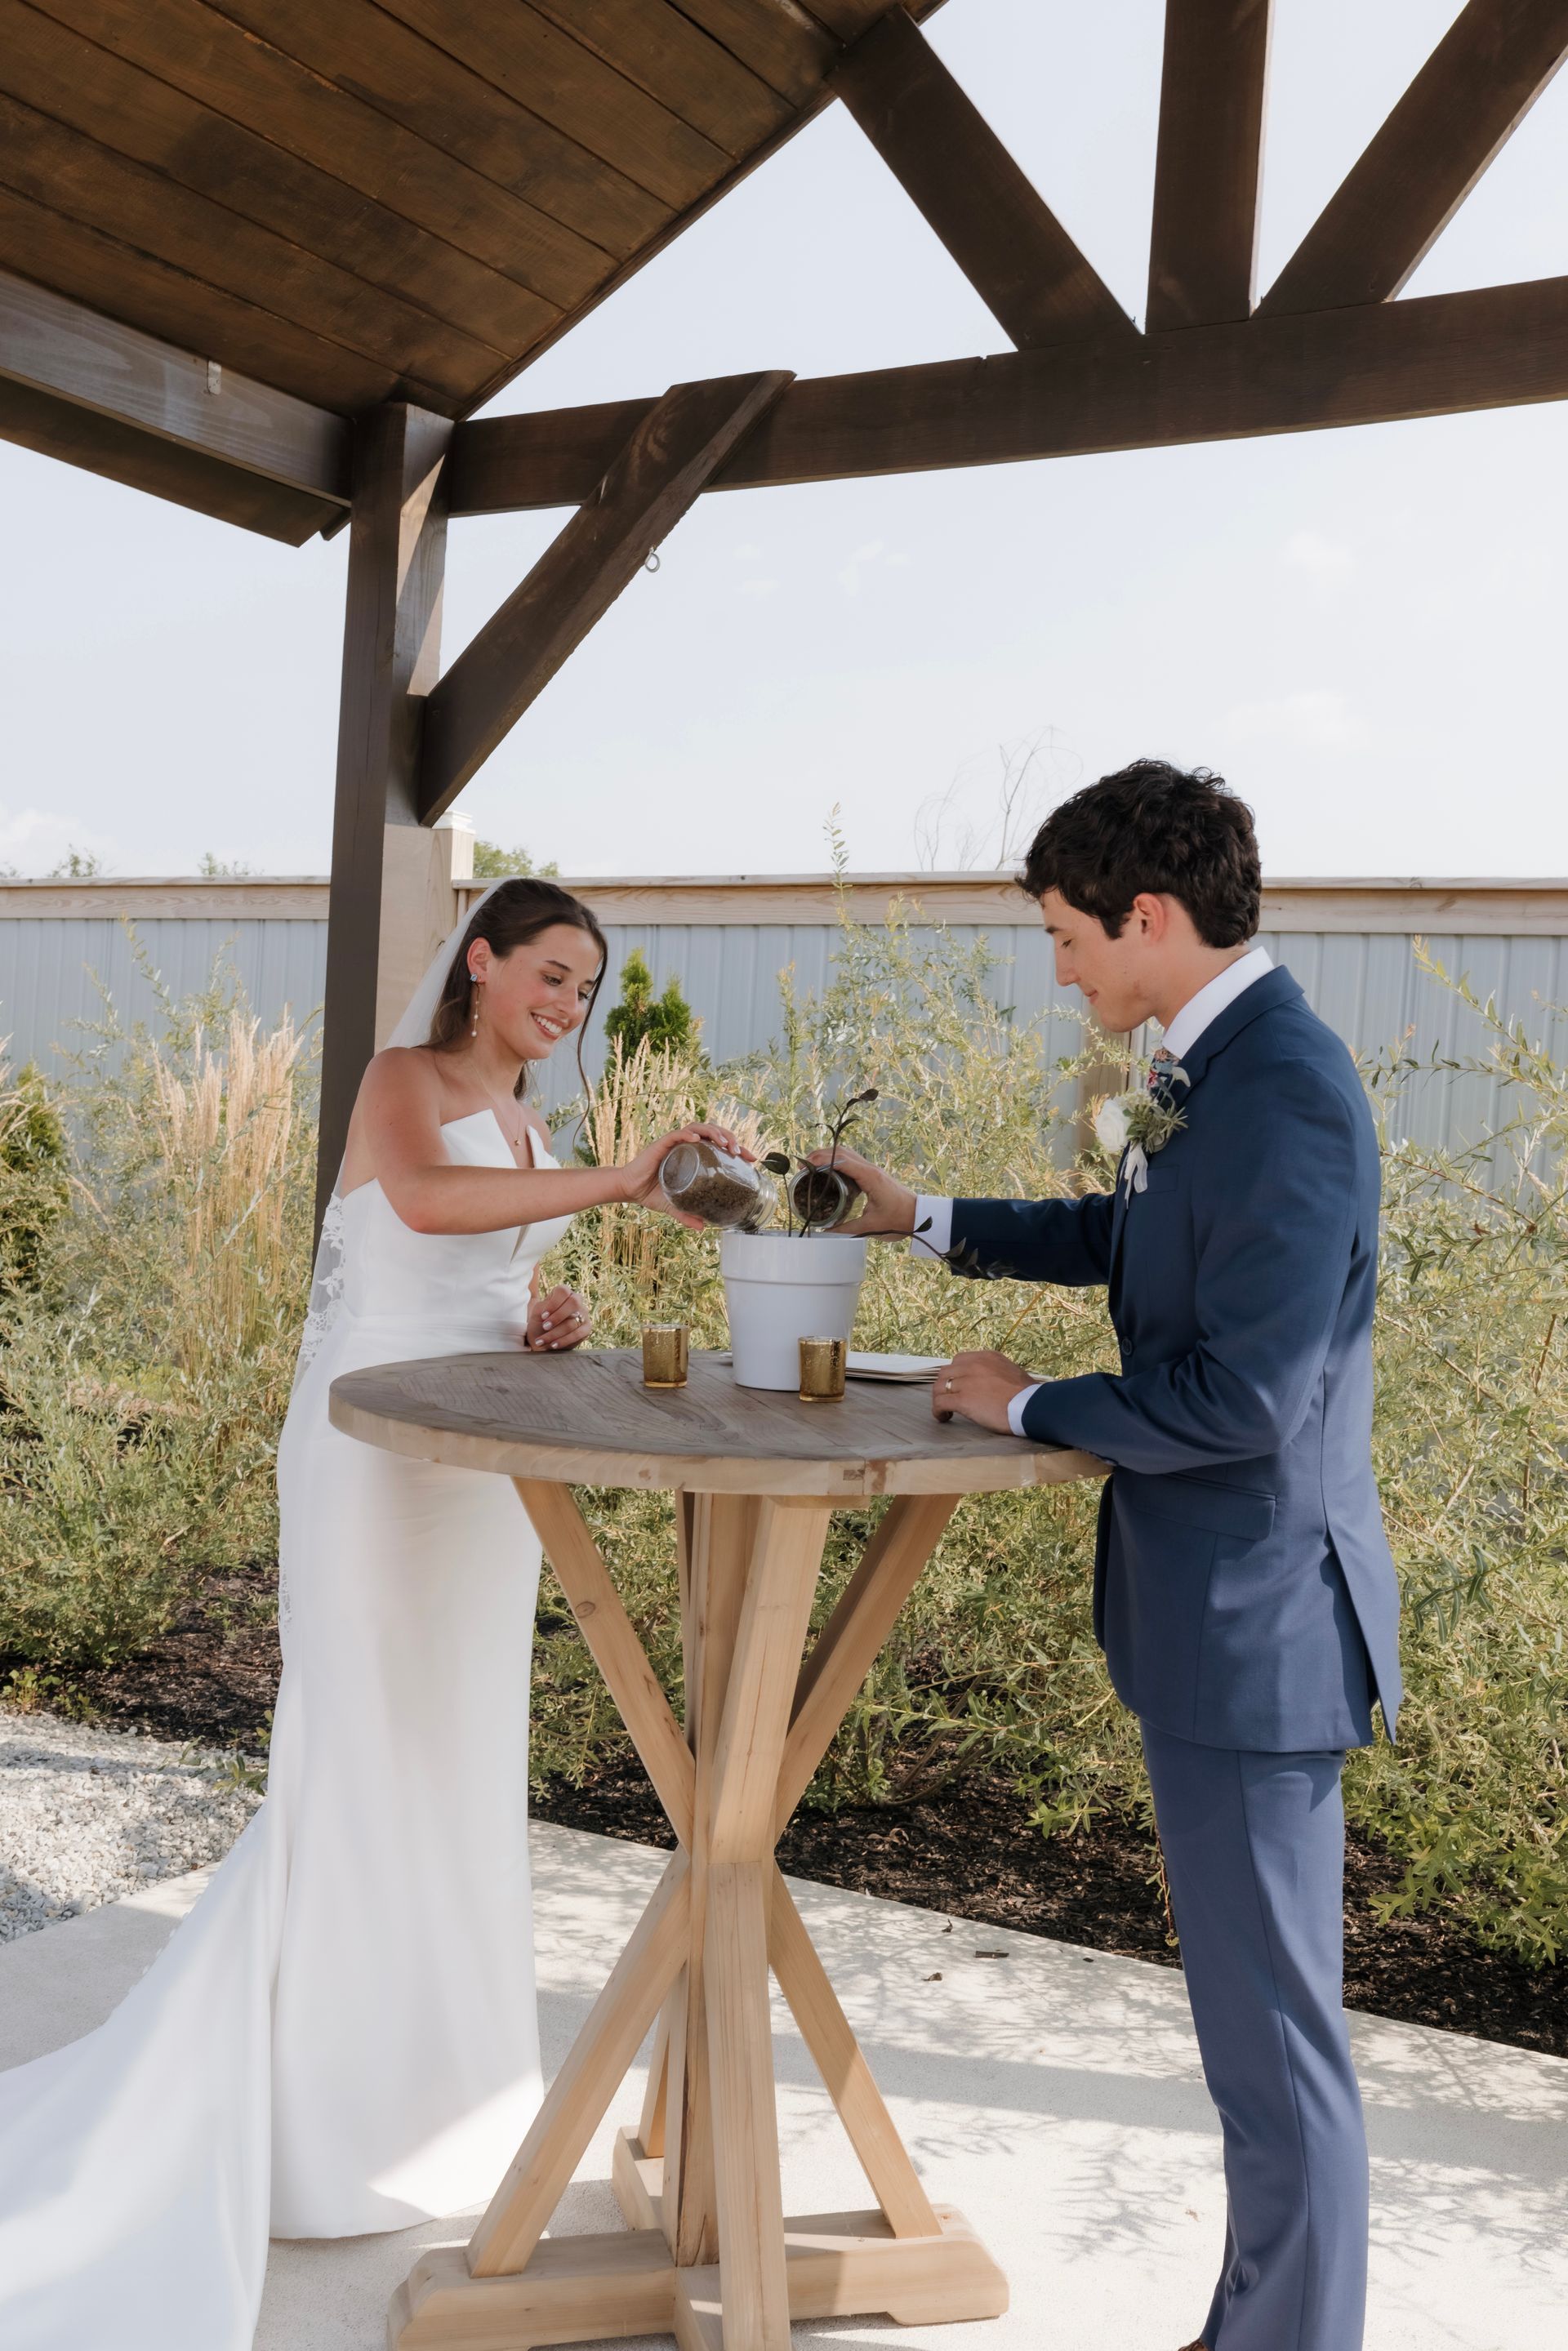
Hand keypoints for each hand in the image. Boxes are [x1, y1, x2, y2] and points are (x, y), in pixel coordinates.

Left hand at [525, 1285, 591, 1351]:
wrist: (542, 1341)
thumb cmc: (539, 1324)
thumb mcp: (537, 1313)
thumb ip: (545, 1307)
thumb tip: (558, 1312)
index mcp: (563, 1294)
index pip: (563, 1291)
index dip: (553, 1303)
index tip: (543, 1316)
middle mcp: (576, 1301)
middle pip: (573, 1302)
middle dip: (558, 1317)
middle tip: (545, 1327)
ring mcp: (583, 1314)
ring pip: (572, 1322)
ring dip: (554, 1333)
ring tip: (542, 1340)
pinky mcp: (587, 1329)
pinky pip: (578, 1334)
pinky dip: (563, 1340)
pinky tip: (553, 1345)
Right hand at [621, 1123, 752, 1229]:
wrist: (629, 1190)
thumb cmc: (651, 1193)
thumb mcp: (674, 1206)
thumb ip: (687, 1215)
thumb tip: (702, 1228)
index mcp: (693, 1154)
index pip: (719, 1145)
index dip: (737, 1148)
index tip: (751, 1158)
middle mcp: (686, 1145)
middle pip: (712, 1132)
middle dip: (730, 1138)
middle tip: (739, 1152)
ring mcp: (674, 1143)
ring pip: (698, 1128)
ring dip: (713, 1133)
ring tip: (724, 1144)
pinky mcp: (660, 1145)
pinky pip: (676, 1135)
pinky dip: (687, 1135)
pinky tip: (696, 1139)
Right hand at [803, 1143, 917, 1237]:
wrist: (920, 1216)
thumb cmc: (900, 1220)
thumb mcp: (871, 1227)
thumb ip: (846, 1230)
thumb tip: (825, 1234)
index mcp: (870, 1177)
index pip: (841, 1160)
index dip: (821, 1160)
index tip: (805, 1166)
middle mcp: (870, 1169)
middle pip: (841, 1151)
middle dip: (820, 1155)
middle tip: (803, 1166)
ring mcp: (872, 1170)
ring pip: (847, 1153)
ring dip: (828, 1155)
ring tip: (811, 1166)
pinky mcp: (873, 1175)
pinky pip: (852, 1161)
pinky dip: (837, 1161)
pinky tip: (828, 1172)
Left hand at [931, 1350, 1032, 1432]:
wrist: (1031, 1406)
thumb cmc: (1027, 1395)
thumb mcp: (1011, 1373)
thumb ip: (996, 1373)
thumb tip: (990, 1384)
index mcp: (987, 1357)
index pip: (959, 1360)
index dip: (955, 1374)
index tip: (958, 1386)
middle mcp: (974, 1365)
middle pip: (945, 1372)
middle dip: (944, 1386)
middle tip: (949, 1399)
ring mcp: (967, 1381)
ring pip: (939, 1387)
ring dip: (939, 1399)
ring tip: (945, 1410)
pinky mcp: (963, 1399)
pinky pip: (940, 1402)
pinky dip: (938, 1411)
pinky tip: (944, 1417)